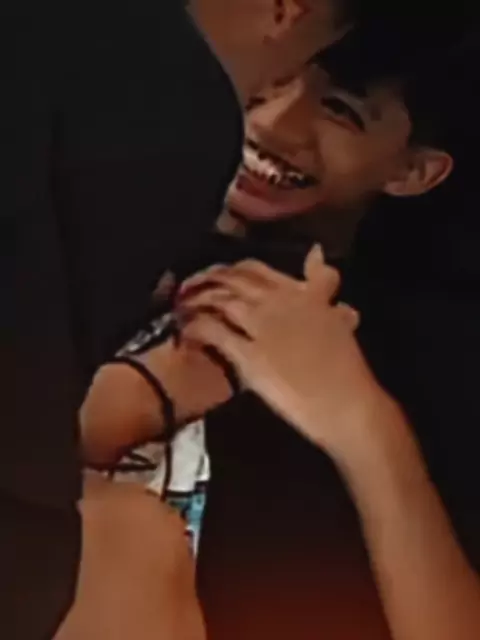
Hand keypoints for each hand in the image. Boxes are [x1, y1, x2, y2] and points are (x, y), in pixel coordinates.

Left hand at [177, 246, 382, 459]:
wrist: (346, 404)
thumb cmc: (345, 367)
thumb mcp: (335, 316)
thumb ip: (321, 285)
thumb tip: (316, 252)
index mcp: (300, 293)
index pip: (255, 269)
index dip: (229, 269)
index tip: (214, 276)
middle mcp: (278, 303)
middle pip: (231, 280)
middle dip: (205, 280)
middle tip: (188, 288)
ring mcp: (262, 327)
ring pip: (219, 300)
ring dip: (195, 300)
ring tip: (180, 306)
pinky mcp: (249, 356)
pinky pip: (214, 333)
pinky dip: (195, 328)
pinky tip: (184, 331)